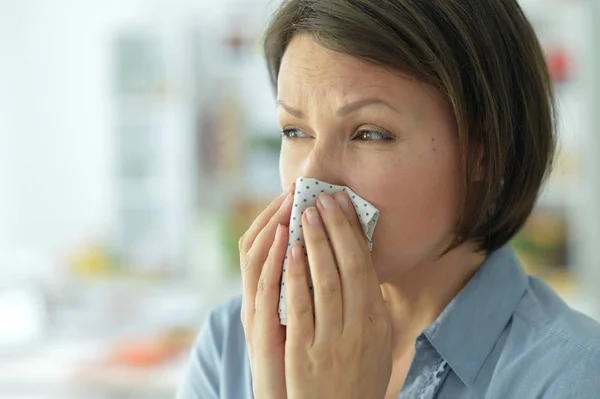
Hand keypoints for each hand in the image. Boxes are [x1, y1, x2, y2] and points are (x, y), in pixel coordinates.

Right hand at [239, 184, 293, 397]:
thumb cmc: (300, 359)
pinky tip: (288, 242)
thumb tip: (333, 261)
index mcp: (268, 294)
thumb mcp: (305, 319)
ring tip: (289, 202)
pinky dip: (274, 263)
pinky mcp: (260, 330)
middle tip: (295, 187)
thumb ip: (311, 290)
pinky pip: (264, 290)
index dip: (281, 217)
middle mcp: (256, 298)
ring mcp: (254, 312)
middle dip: (276, 213)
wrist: (287, 398)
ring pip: (256, 261)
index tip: (301, 192)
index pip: (270, 246)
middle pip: (257, 245)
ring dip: (273, 229)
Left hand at [284, 192, 392, 398]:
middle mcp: (359, 328)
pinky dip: (296, 276)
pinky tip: (291, 251)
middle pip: (348, 267)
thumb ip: (370, 308)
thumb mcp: (376, 343)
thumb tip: (364, 271)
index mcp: (377, 322)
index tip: (344, 205)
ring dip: (316, 243)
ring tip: (306, 213)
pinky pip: (300, 307)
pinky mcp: (305, 352)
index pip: (366, 267)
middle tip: (324, 197)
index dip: (354, 233)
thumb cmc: (357, 378)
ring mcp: (332, 340)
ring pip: (326, 281)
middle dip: (335, 228)